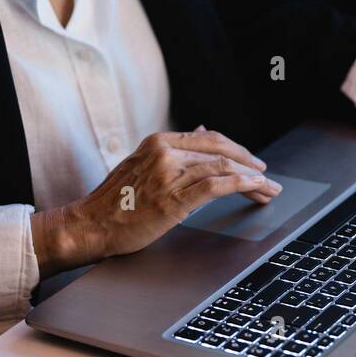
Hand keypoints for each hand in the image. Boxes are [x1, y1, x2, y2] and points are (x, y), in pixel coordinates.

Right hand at [30, 128, 280, 277]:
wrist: (88, 225)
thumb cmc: (115, 201)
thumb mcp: (142, 163)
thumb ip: (173, 149)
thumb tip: (203, 130)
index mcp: (159, 142)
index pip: (210, 139)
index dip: (237, 150)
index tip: (252, 162)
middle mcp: (165, 153)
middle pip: (221, 152)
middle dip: (250, 164)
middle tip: (267, 177)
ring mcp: (169, 175)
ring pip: (223, 168)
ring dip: (252, 179)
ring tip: (267, 189)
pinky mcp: (173, 199)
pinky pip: (216, 186)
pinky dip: (241, 185)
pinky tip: (254, 188)